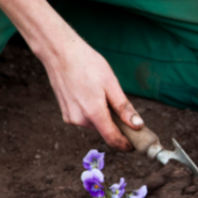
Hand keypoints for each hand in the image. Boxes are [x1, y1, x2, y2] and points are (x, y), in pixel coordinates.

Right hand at [40, 32, 142, 150]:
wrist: (59, 52)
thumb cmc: (87, 64)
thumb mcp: (111, 84)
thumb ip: (124, 108)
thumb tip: (138, 125)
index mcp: (93, 113)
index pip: (113, 139)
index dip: (126, 144)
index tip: (136, 144)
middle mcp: (79, 119)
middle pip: (104, 131)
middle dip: (117, 127)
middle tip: (127, 113)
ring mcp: (70, 117)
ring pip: (95, 124)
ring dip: (104, 117)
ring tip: (105, 95)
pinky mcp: (65, 113)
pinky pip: (85, 118)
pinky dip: (93, 112)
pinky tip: (92, 95)